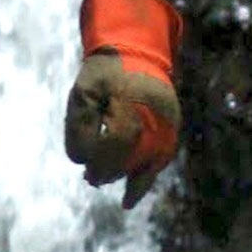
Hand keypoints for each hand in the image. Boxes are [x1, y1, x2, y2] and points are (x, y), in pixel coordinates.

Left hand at [63, 0, 182, 210]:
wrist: (136, 52)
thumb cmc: (104, 72)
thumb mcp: (82, 91)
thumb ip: (79, 125)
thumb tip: (82, 160)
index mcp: (132, 102)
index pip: (117, 141)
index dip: (99, 158)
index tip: (83, 166)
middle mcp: (156, 115)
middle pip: (133, 157)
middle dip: (109, 172)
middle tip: (91, 179)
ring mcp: (168, 123)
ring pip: (149, 164)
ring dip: (126, 179)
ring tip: (104, 185)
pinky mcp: (173, 128)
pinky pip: (161, 160)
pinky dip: (145, 180)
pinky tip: (129, 199)